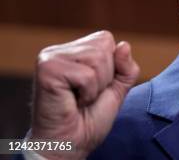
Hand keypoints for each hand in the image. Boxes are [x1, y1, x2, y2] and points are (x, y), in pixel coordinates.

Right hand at [30, 31, 139, 158]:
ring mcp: (50, 58)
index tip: (95, 87)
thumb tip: (124, 45)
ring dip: (96, 86)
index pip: (106, 39)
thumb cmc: (89, 119)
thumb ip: (125, 67)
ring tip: (79, 98)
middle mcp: (59, 51)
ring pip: (97, 59)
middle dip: (105, 77)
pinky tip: (72, 102)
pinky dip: (88, 93)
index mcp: (74, 51)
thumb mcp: (117, 89)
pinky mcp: (47, 70)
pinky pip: (87, 75)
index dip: (111, 67)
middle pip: (103, 47)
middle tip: (86, 95)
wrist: (69, 145)